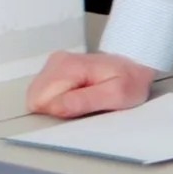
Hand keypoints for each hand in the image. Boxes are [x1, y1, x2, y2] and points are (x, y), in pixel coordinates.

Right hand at [27, 51, 157, 117]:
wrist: (135, 67)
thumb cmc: (129, 81)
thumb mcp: (116, 95)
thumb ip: (86, 101)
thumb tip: (57, 107)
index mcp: (70, 67)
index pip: (42, 101)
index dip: (60, 111)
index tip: (81, 107)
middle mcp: (57, 62)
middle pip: (36, 99)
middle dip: (58, 108)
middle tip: (84, 103)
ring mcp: (54, 65)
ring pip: (38, 98)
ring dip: (58, 105)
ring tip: (82, 98)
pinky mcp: (54, 71)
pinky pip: (44, 94)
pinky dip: (58, 100)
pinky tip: (76, 95)